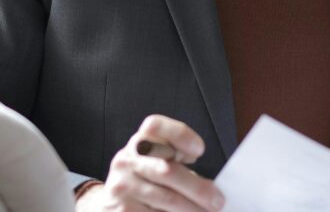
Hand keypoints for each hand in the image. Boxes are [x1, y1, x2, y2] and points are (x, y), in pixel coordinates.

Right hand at [77, 114, 224, 211]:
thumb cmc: (147, 178)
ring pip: (167, 198)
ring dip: (192, 208)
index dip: (178, 135)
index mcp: (140, 141)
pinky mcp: (122, 210)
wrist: (112, 202)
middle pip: (167, 170)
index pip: (154, 126)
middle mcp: (127, 160)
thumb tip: (212, 185)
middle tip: (217, 200)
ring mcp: (122, 186)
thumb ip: (178, 162)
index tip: (199, 150)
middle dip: (197, 188)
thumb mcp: (158, 161)